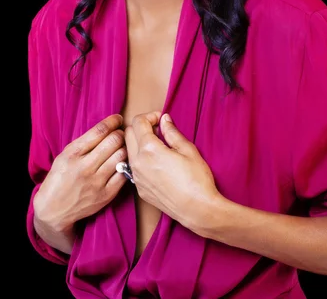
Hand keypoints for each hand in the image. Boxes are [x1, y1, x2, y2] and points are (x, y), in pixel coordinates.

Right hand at [33, 114, 127, 234]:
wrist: (53, 210)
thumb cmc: (59, 179)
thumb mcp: (64, 156)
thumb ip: (83, 143)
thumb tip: (106, 128)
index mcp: (73, 153)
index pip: (99, 131)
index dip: (112, 121)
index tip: (118, 119)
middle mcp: (85, 166)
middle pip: (114, 141)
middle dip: (120, 134)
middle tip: (120, 135)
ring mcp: (96, 182)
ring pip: (121, 156)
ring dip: (124, 149)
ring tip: (120, 149)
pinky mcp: (105, 195)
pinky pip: (124, 174)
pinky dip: (125, 166)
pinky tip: (121, 164)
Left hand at [125, 112, 221, 231]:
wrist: (198, 210)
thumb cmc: (197, 180)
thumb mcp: (188, 150)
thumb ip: (172, 132)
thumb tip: (164, 120)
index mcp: (149, 150)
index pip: (138, 122)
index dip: (150, 116)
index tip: (160, 119)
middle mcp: (138, 163)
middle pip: (128, 134)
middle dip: (141, 127)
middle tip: (158, 129)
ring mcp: (136, 177)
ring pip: (128, 151)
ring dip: (138, 143)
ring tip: (158, 146)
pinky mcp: (139, 189)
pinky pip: (133, 167)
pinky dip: (140, 159)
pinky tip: (156, 163)